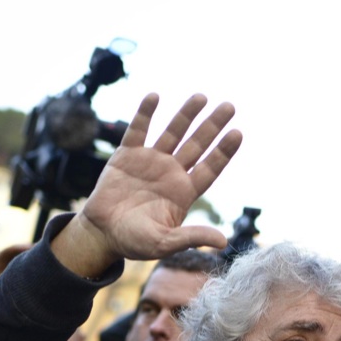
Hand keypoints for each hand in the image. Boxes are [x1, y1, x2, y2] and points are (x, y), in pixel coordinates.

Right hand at [54, 93, 242, 276]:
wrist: (102, 234)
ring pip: (172, 133)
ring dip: (186, 115)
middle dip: (212, 126)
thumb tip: (223, 242)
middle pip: (197, 145)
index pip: (209, 168)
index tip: (238, 134)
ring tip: (201, 97)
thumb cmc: (134, 242)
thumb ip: (191, 237)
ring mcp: (150, 161)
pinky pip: (137, 130)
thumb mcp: (164, 243)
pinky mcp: (126, 155)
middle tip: (230, 106)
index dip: (223, 152)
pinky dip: (145, 114)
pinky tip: (154, 97)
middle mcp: (171, 173)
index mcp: (184, 192)